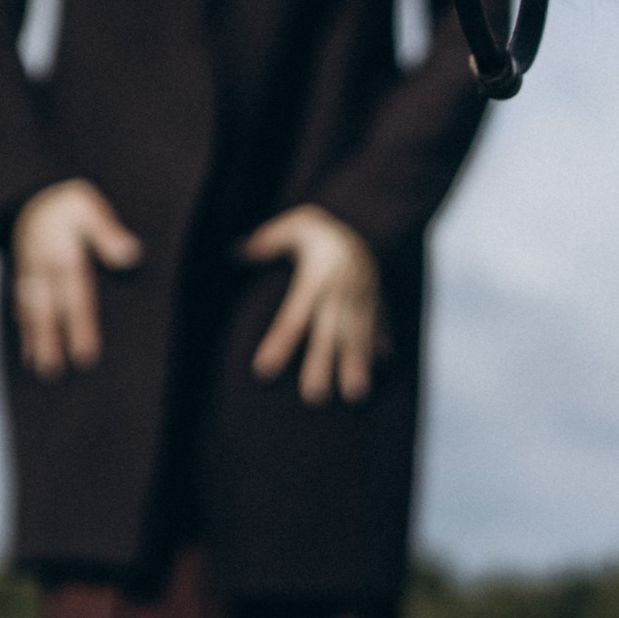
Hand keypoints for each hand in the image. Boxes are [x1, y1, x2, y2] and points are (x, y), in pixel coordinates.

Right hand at [11, 179, 142, 376]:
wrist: (31, 189)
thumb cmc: (67, 201)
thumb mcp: (89, 206)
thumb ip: (108, 232)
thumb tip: (131, 255)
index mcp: (63, 254)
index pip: (75, 297)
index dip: (81, 327)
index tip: (86, 356)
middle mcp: (42, 266)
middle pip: (48, 310)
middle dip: (49, 342)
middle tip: (52, 373)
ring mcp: (28, 270)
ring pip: (31, 309)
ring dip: (33, 338)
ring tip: (35, 365)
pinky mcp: (21, 270)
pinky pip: (19, 300)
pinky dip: (22, 322)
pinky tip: (25, 340)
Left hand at [241, 204, 385, 404]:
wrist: (369, 219)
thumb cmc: (322, 231)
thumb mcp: (294, 226)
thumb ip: (266, 240)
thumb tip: (235, 251)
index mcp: (314, 281)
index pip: (292, 318)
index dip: (279, 344)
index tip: (263, 370)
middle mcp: (338, 295)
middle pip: (327, 335)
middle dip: (321, 365)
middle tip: (313, 398)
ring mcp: (361, 300)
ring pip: (358, 336)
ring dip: (357, 366)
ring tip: (355, 396)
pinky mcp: (377, 303)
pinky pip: (381, 326)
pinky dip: (382, 345)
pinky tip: (384, 365)